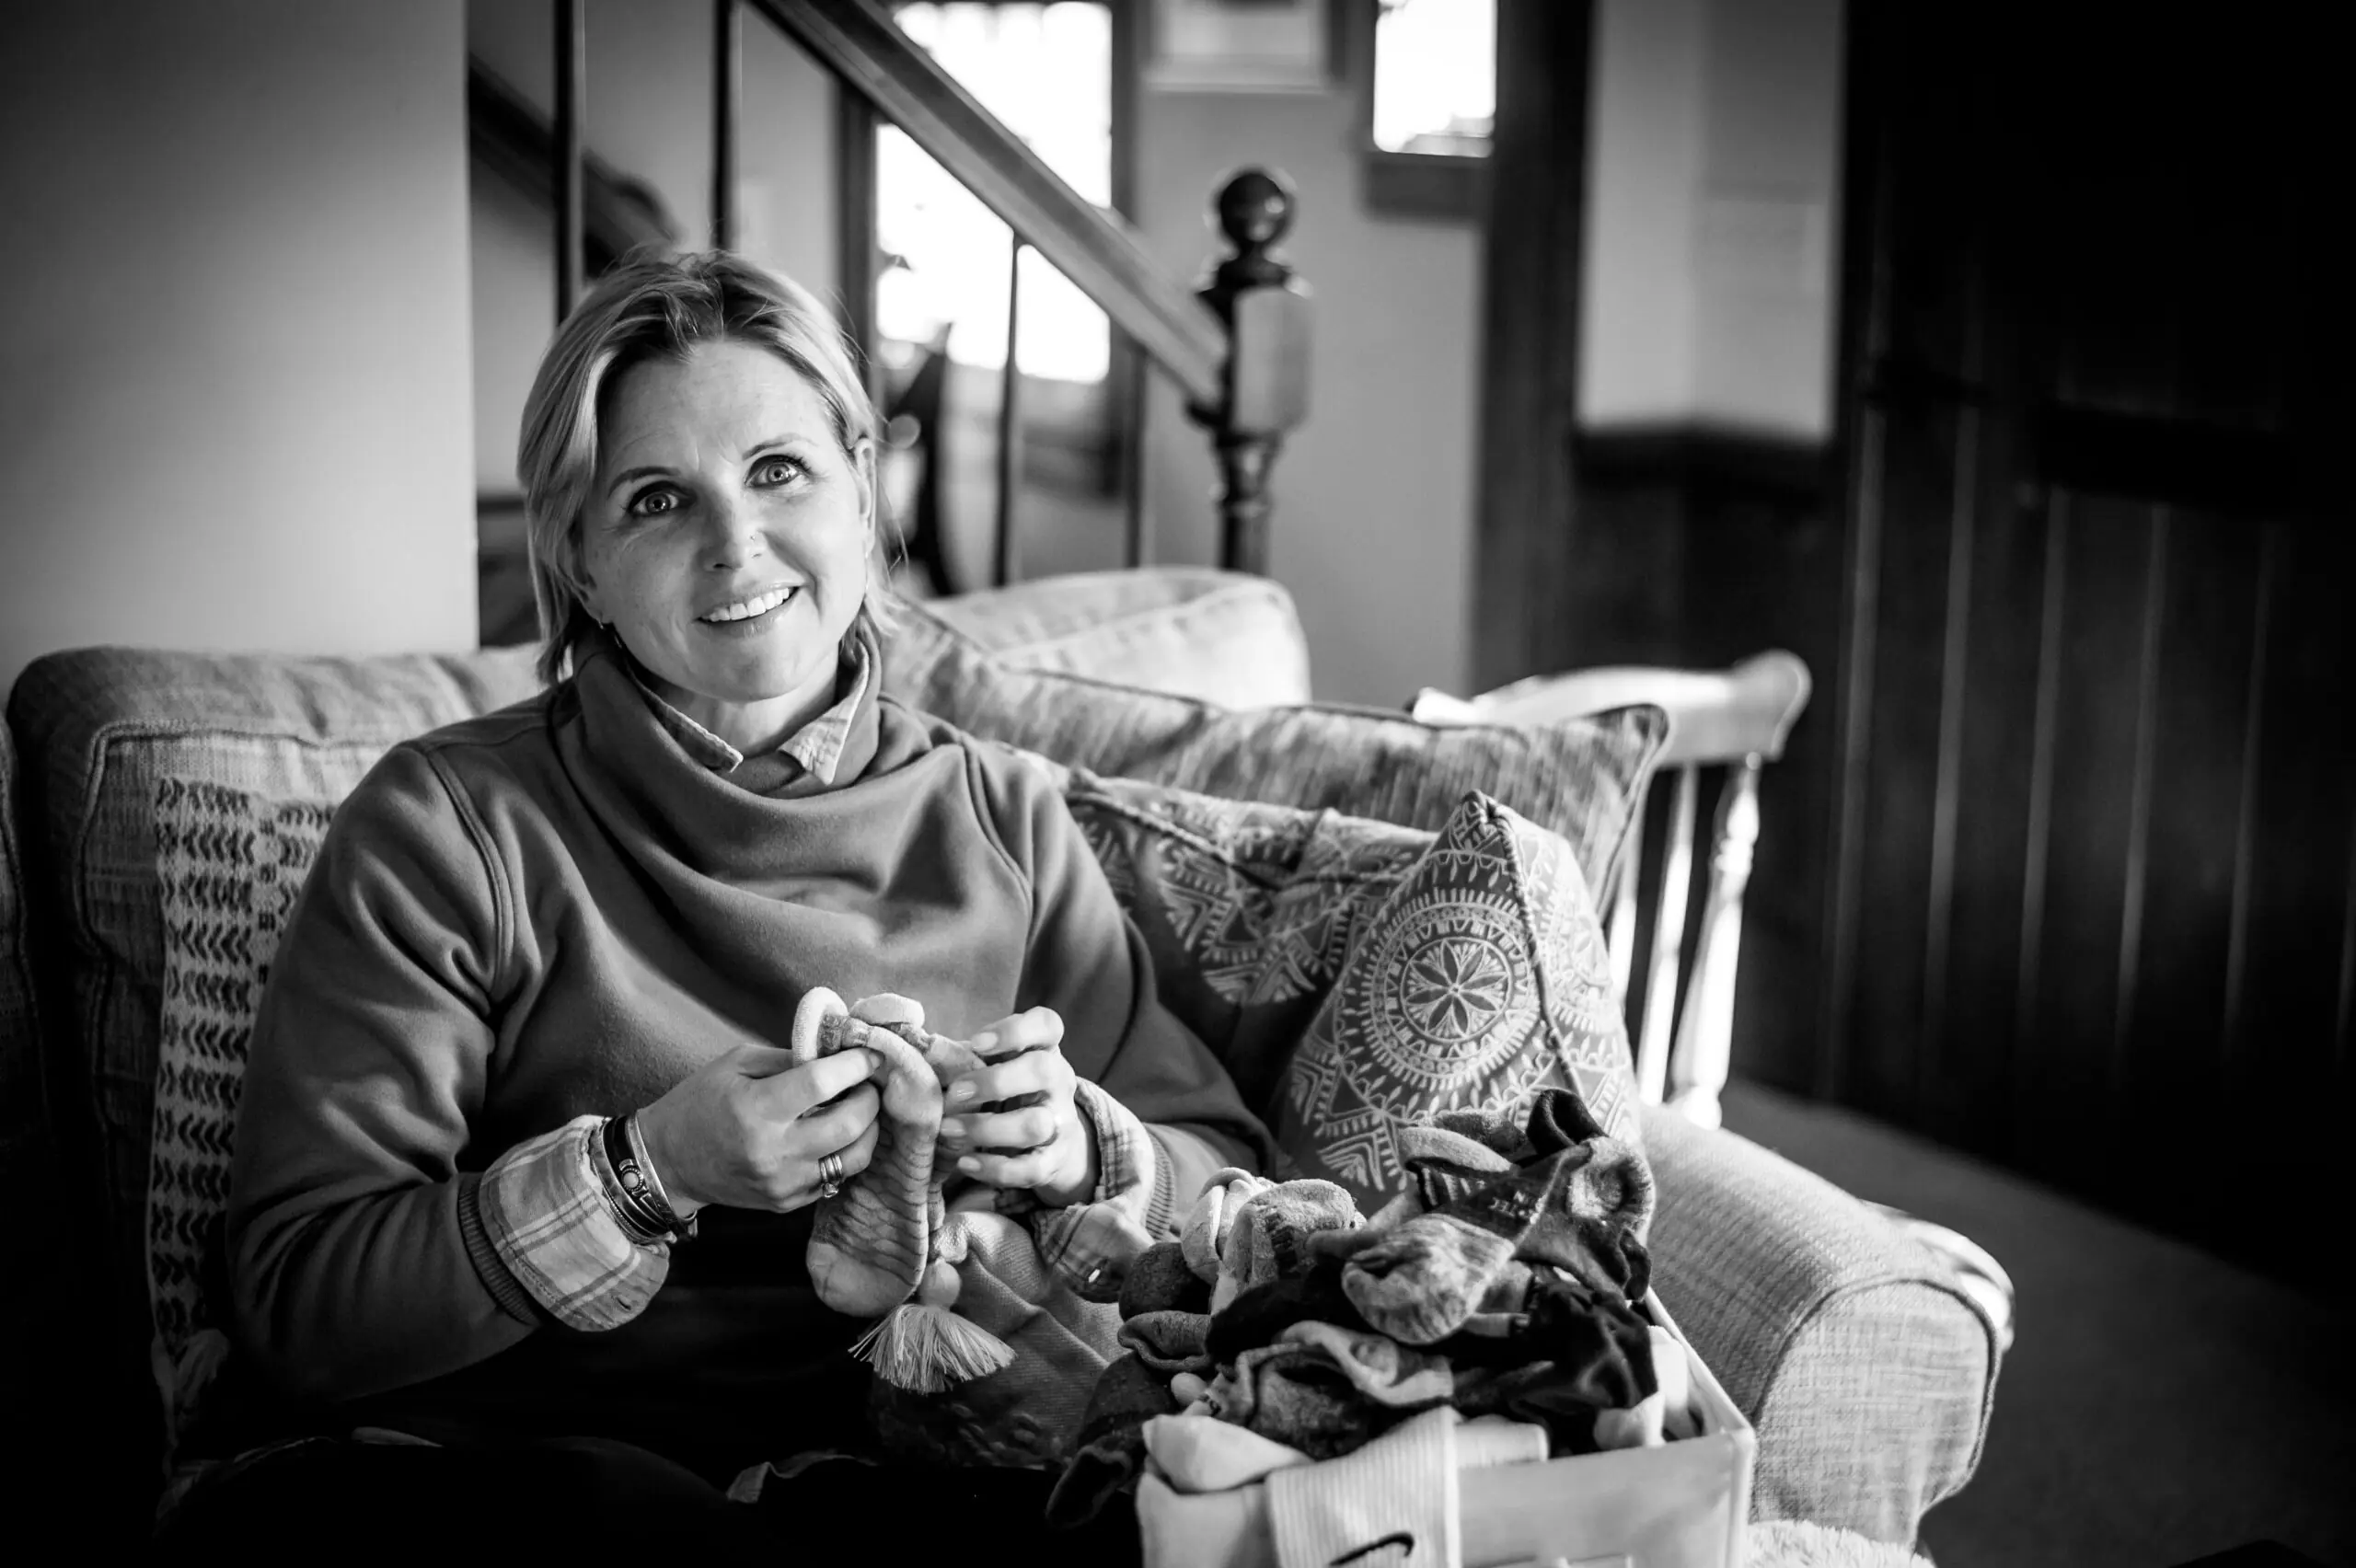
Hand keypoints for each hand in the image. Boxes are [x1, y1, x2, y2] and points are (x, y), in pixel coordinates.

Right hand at [636, 1042, 883, 1216]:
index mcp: (757, 1109)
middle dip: (871, 1098)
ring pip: (853, 1159)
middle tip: (869, 1082)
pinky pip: (835, 1179)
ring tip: (861, 1109)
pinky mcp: (786, 1203)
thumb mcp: (736, 1063)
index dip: (856, 1065)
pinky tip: (837, 1136)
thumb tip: (836, 1054)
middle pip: (849, 1125)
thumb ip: (788, 1057)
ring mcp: (783, 1183)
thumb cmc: (700, 1103)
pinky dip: (846, 1154)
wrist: (668, 1162)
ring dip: (868, 1130)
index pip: (822, 1083)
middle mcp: (774, 1151)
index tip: (871, 1053)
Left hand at [935, 1007, 1097, 1207]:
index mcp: (1044, 1049)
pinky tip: (966, 1162)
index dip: (1015, 1030)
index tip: (977, 1043)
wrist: (1050, 1139)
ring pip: (1036, 1124)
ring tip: (949, 1129)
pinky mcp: (1054, 1161)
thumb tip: (923, 1051)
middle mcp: (1059, 1081)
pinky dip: (995, 1168)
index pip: (1047, 1025)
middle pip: (1044, 1070)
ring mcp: (1061, 1122)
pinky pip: (1030, 1169)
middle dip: (995, 1081)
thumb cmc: (1009, 1091)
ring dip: (987, 1128)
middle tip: (955, 1092)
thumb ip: (966, 1057)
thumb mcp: (995, 1066)